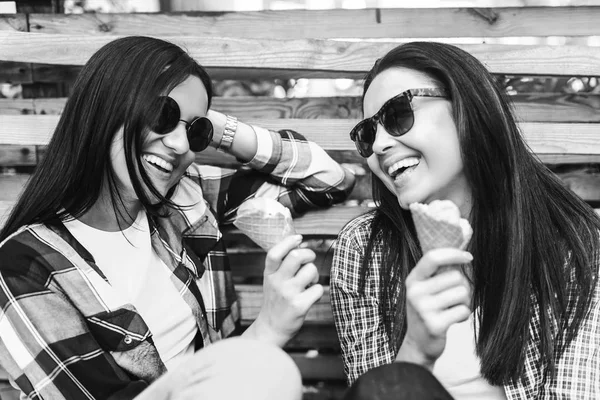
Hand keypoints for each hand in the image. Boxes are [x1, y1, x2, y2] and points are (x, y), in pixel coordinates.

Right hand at [244, 235, 323, 346]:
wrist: (271, 328)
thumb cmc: (276, 301)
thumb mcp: (271, 281)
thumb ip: (281, 266)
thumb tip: (299, 245)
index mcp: (269, 274)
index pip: (274, 253)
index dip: (288, 241)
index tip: (298, 238)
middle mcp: (277, 282)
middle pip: (296, 256)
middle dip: (309, 254)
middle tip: (309, 261)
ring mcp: (288, 294)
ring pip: (311, 270)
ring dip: (315, 275)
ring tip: (309, 283)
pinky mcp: (299, 306)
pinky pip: (318, 288)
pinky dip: (318, 291)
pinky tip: (310, 296)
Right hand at [396, 248, 472, 368]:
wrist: (418, 343)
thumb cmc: (427, 311)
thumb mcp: (424, 289)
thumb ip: (438, 272)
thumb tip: (465, 250)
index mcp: (413, 280)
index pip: (433, 257)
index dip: (453, 254)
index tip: (468, 257)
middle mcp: (415, 292)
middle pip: (455, 276)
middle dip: (462, 286)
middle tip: (453, 298)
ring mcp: (423, 309)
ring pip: (462, 293)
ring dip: (464, 302)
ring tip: (452, 309)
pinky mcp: (435, 325)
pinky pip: (463, 310)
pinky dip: (463, 315)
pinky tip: (453, 320)